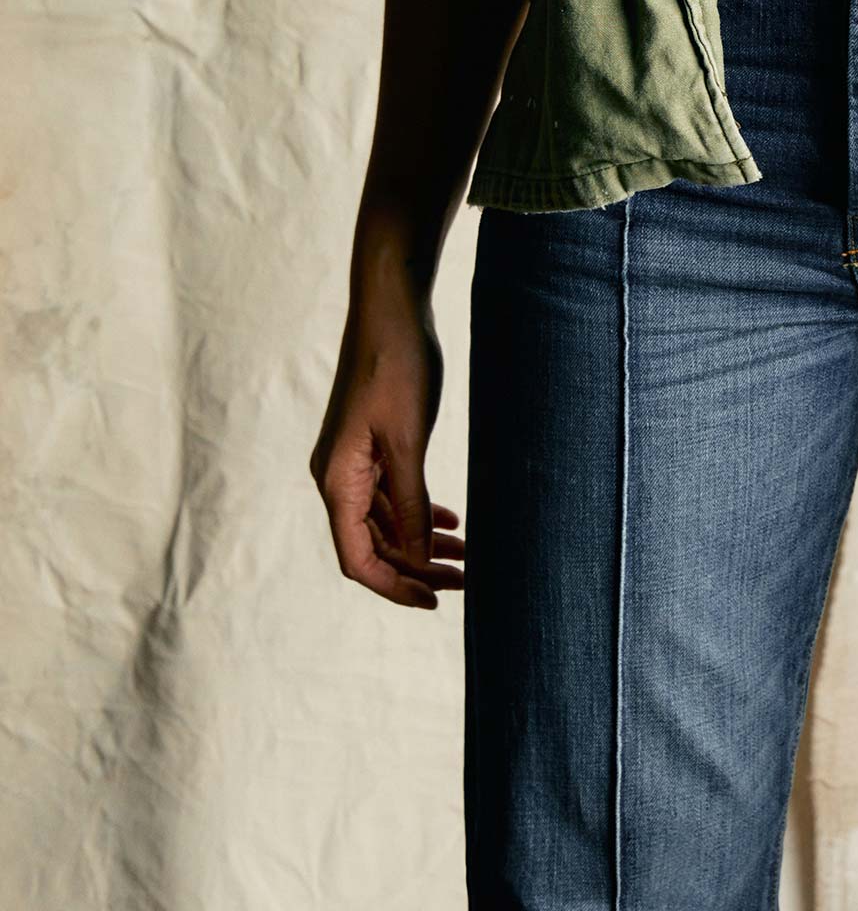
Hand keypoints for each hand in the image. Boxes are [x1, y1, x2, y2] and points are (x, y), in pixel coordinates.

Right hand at [310, 279, 466, 608]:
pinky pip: (392, 496)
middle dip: (416, 569)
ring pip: (386, 523)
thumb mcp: (408, 441)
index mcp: (337, 481)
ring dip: (421, 545)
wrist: (393, 308)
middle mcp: (338, 477)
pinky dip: (420, 514)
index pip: (358, 558)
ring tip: (467, 558)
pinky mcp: (373, 445)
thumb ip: (411, 504)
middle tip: (466, 583)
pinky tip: (451, 523)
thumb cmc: (396, 367)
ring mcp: (354, 462)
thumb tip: (416, 560)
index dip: (394, 586)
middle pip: (373, 546)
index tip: (435, 601)